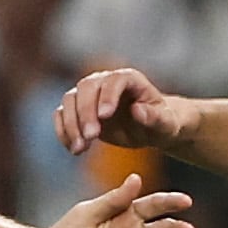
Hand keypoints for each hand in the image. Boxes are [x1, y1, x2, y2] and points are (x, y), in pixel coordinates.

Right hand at [53, 66, 198, 155]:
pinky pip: (62, 115)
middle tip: (91, 138)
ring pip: (70, 100)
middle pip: (86, 88)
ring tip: (79, 149)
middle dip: (86, 113)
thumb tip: (137, 110)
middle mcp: (105, 81)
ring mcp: (89, 94)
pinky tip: (72, 149)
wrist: (148, 129)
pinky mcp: (78, 109)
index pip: (113, 81)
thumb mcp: (165, 124)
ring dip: (71, 125)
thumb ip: (154, 117)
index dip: (107, 96)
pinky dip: (63, 131)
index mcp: (129, 79)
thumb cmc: (161, 124)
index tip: (104, 117)